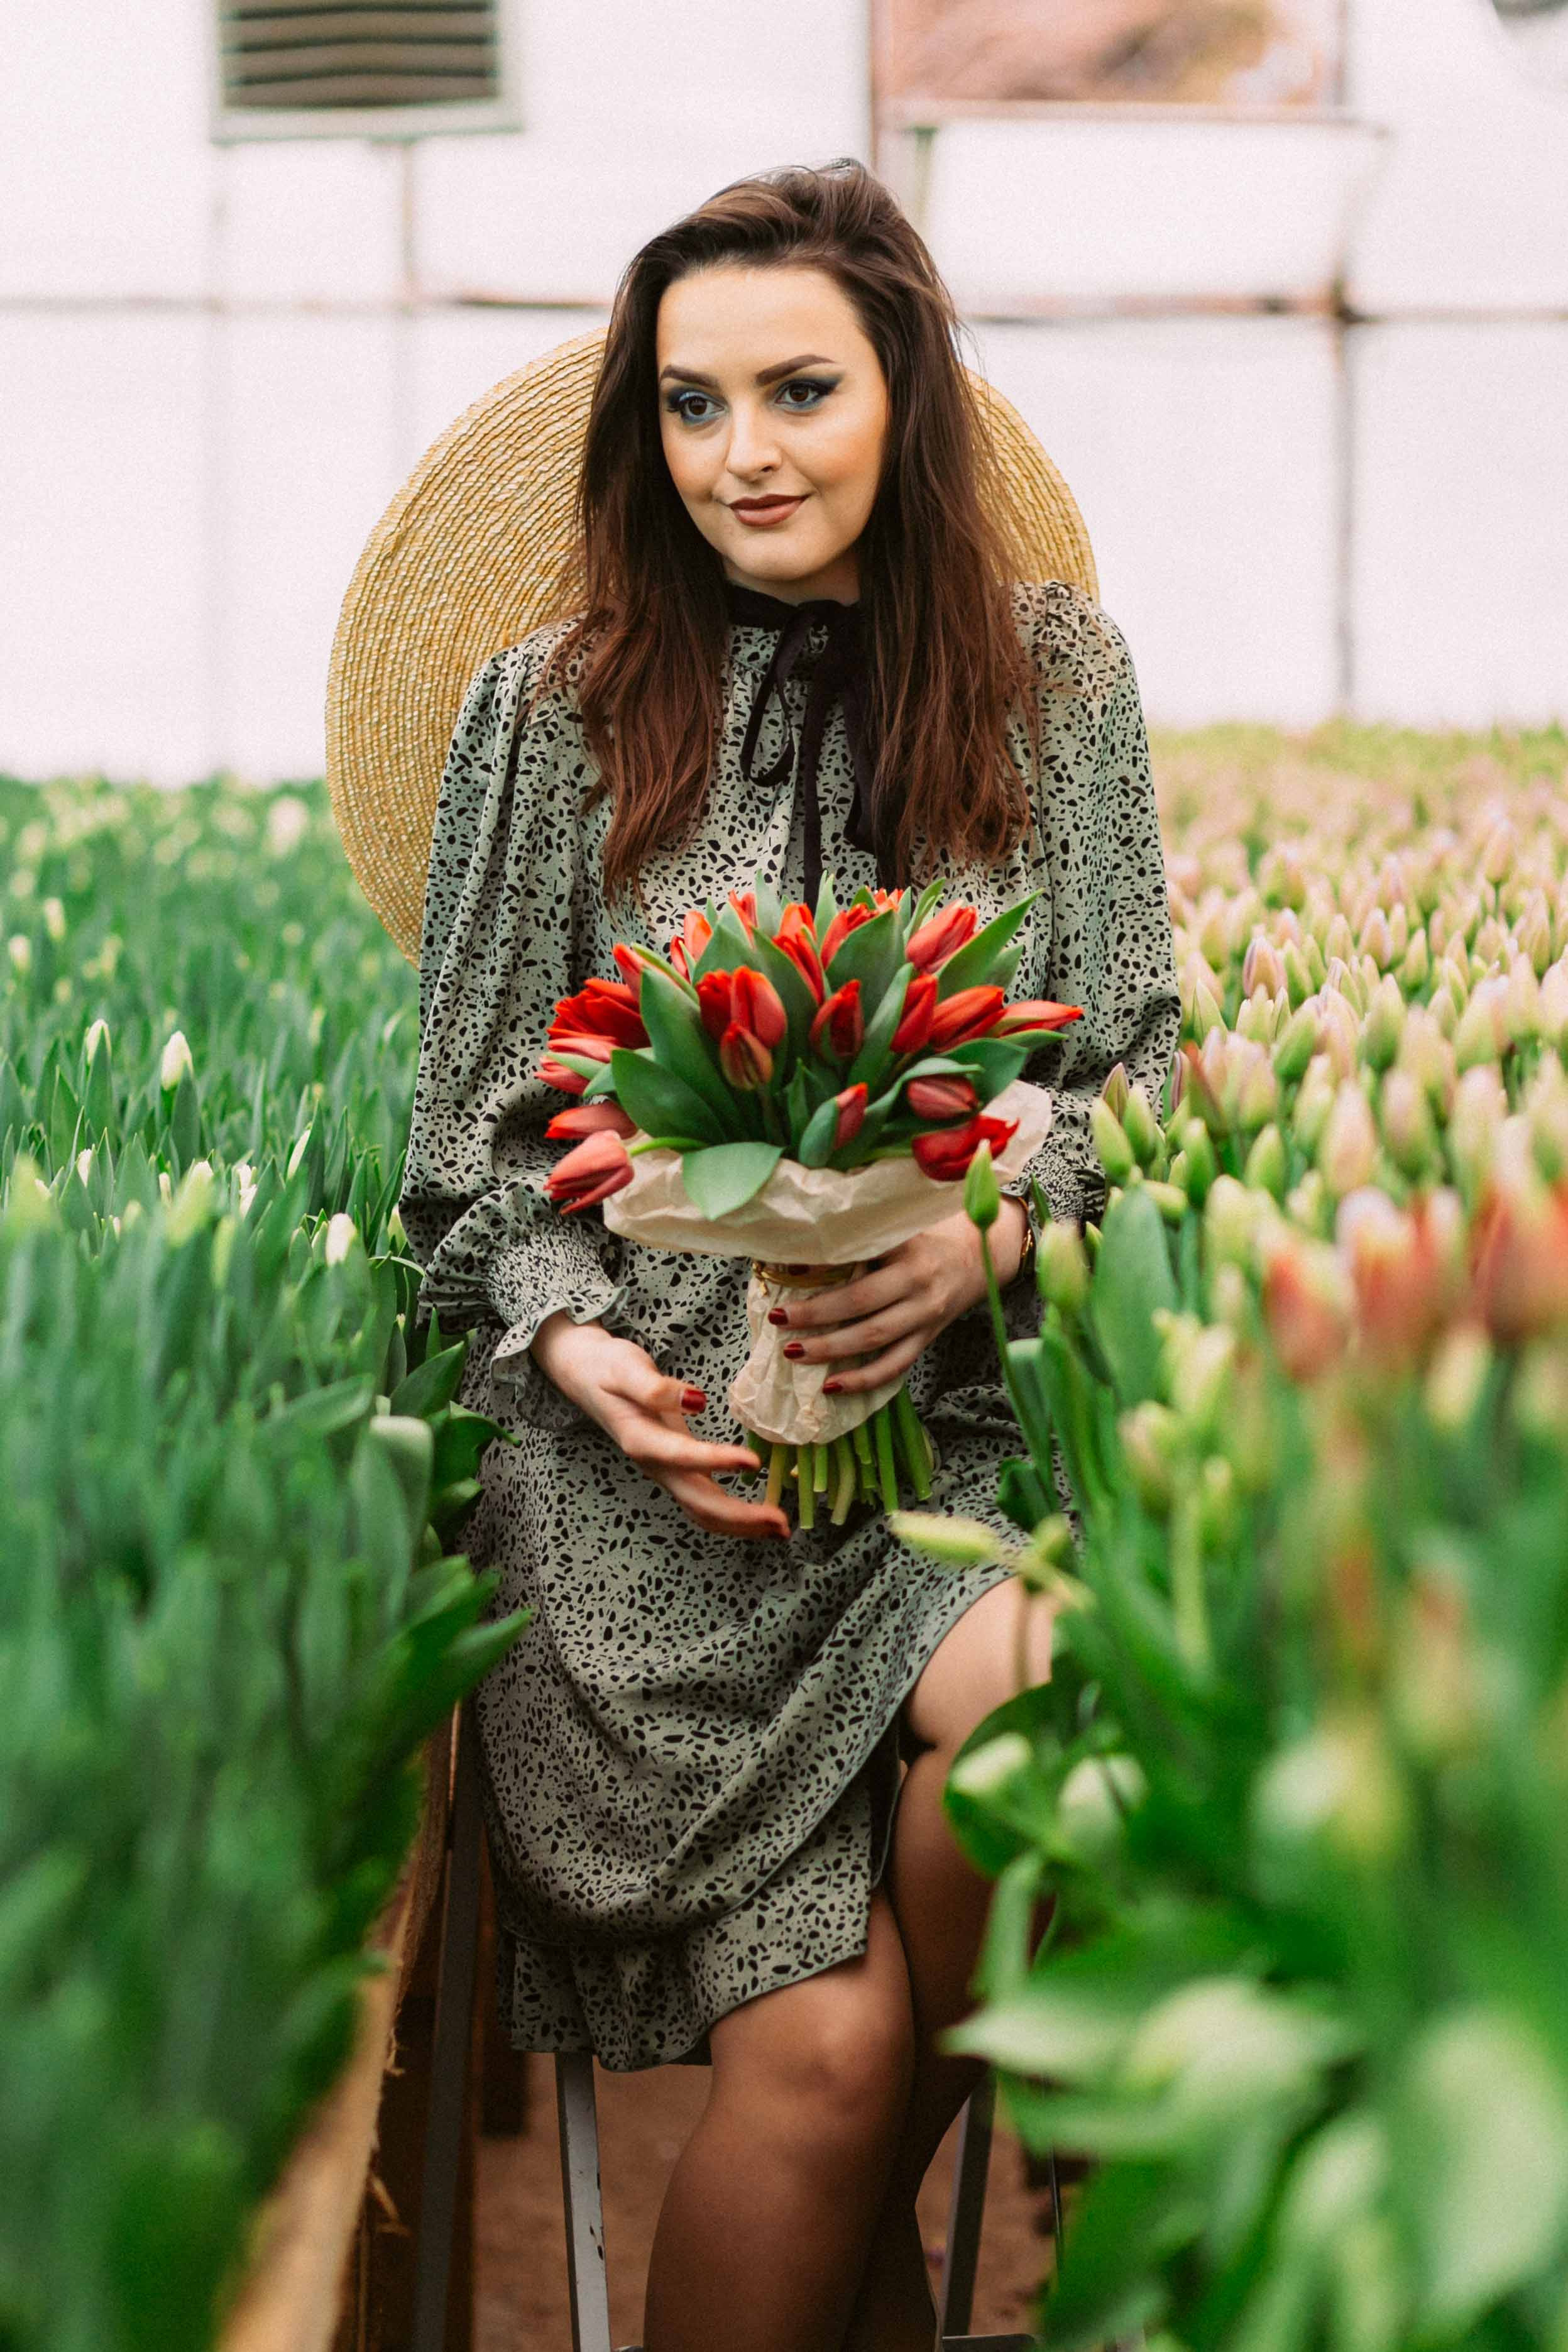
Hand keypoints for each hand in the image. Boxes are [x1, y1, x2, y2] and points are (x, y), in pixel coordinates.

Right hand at [530, 1313, 789, 1541]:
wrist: (585, 1374)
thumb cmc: (607, 1367)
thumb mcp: (625, 1368)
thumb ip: (655, 1388)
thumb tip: (696, 1400)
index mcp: (641, 1440)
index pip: (684, 1457)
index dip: (718, 1462)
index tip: (754, 1462)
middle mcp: (655, 1464)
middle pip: (699, 1503)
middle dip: (741, 1517)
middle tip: (781, 1523)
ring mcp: (665, 1471)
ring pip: (703, 1510)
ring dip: (741, 1524)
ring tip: (780, 1529)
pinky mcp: (675, 1468)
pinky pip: (704, 1501)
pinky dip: (733, 1514)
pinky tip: (758, 1514)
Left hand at [771, 1198, 1027, 1396]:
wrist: (983, 1252)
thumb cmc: (932, 1234)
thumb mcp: (902, 1223)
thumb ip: (863, 1233)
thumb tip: (803, 1250)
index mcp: (907, 1244)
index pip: (858, 1254)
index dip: (821, 1264)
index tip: (785, 1271)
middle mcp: (918, 1279)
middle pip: (861, 1301)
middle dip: (815, 1314)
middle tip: (778, 1319)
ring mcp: (925, 1312)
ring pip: (874, 1337)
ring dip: (831, 1349)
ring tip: (794, 1353)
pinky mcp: (929, 1336)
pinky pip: (895, 1365)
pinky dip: (863, 1379)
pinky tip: (832, 1386)